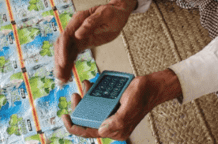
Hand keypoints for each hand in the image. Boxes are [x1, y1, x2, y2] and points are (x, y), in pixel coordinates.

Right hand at [54, 0, 136, 83]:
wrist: (119, 13)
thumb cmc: (113, 12)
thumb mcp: (105, 15)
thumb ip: (91, 23)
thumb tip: (77, 34)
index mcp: (78, 19)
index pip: (66, 36)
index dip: (63, 51)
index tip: (63, 63)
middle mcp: (74, 28)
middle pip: (62, 45)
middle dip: (60, 61)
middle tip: (60, 76)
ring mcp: (77, 36)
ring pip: (65, 52)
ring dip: (62, 65)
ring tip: (62, 79)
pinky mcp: (81, 43)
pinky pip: (72, 54)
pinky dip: (68, 64)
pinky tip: (67, 74)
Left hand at [61, 69, 181, 140]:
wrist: (152, 86)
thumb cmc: (143, 96)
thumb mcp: (130, 108)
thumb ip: (117, 121)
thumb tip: (102, 130)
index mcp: (115, 130)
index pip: (89, 132)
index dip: (74, 127)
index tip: (65, 117)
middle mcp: (111, 124)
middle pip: (87, 120)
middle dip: (78, 108)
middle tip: (75, 96)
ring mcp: (111, 114)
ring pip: (91, 110)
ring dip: (85, 99)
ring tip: (84, 86)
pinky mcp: (111, 105)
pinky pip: (97, 101)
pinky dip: (92, 94)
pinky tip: (91, 85)